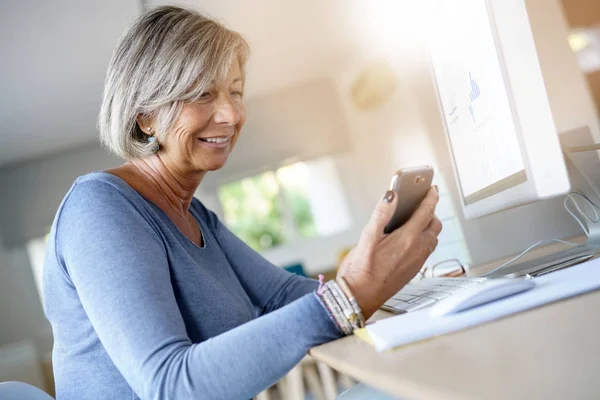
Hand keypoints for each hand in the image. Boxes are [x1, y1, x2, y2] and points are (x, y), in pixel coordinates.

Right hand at [337, 187, 441, 318]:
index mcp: (407, 239)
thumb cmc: (360, 271)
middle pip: (435, 225)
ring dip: (428, 227)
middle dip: (431, 212)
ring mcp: (417, 262)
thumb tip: (392, 195)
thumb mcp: (366, 238)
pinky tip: (409, 239)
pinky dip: (424, 239)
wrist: (359, 298)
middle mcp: (417, 250)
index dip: (431, 197)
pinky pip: (426, 250)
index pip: (426, 212)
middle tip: (420, 203)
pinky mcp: (413, 271)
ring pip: (432, 238)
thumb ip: (381, 214)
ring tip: (415, 219)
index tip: (432, 188)